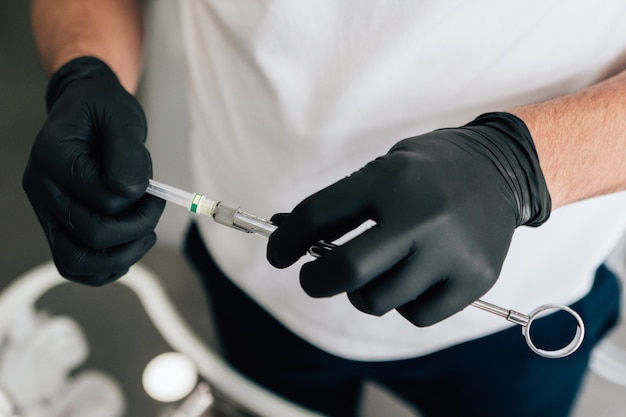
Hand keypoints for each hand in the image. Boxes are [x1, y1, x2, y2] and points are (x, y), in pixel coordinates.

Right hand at [22, 57, 164, 284]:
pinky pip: (76, 265)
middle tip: (153, 206)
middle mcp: (43, 190)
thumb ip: (128, 153)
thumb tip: (133, 192)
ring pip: (77, 262)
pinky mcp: (60, 226)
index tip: (154, 187)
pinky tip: (131, 246)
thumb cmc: (104, 110)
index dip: (138, 199)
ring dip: (122, 255)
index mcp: (53, 157)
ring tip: (145, 233)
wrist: (87, 108)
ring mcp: (48, 212)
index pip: (103, 199)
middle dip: (136, 228)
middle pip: (90, 236)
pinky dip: (107, 266)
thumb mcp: (122, 117)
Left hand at [267, 113, 550, 325]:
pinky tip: (412, 278)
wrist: (500, 167)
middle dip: (315, 281)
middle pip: (347, 271)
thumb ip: (338, 208)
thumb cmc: (427, 172)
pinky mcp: (474, 280)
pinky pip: (415, 315)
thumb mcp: (381, 171)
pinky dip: (402, 304)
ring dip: (361, 293)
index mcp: (389, 179)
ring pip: (377, 301)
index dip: (284, 240)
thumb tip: (284, 233)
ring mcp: (451, 252)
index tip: (278, 254)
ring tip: (375, 272)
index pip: (316, 215)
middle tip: (313, 278)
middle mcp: (421, 216)